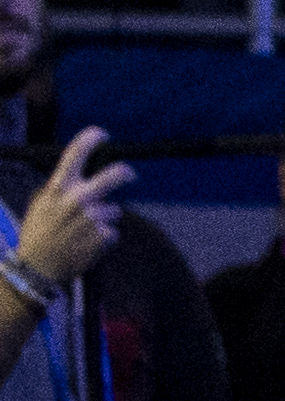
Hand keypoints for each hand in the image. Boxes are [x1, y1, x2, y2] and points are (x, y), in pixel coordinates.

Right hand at [13, 127, 130, 290]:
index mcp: (58, 189)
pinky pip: (112, 231)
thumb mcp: (41, 204)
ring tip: (83, 231)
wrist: (38, 267)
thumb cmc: (38, 233)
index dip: (90, 139)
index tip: (102, 134)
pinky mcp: (104, 236)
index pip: (74, 155)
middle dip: (124, 172)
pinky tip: (87, 244)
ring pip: (113, 210)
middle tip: (130, 173)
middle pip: (113, 176)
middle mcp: (77, 200)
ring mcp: (93, 218)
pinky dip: (104, 237)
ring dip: (104, 218)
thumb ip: (61, 189)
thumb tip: (81, 174)